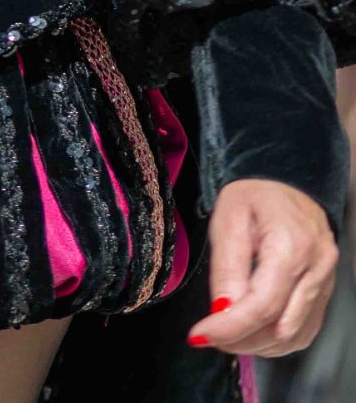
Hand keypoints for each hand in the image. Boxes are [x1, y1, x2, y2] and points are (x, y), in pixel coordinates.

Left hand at [191, 178, 337, 357]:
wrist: (288, 183)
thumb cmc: (255, 196)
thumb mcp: (228, 219)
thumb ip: (227, 268)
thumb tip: (222, 313)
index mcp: (292, 244)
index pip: (263, 304)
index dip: (230, 327)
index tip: (200, 334)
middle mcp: (317, 268)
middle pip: (280, 327)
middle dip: (240, 340)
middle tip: (209, 336)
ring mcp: (326, 282)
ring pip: (293, 336)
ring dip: (257, 344)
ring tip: (227, 333)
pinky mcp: (325, 292)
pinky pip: (304, 330)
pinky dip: (275, 340)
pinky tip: (252, 331)